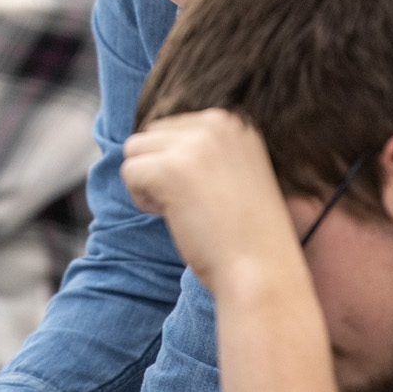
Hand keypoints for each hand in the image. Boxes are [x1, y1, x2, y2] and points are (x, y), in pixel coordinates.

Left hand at [118, 109, 301, 295]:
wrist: (262, 270)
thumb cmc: (246, 232)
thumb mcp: (235, 170)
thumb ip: (204, 147)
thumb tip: (151, 138)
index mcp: (234, 121)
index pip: (174, 126)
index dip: (177, 164)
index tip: (205, 192)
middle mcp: (217, 122)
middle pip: (151, 134)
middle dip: (158, 168)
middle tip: (191, 204)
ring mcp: (194, 144)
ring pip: (134, 149)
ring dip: (147, 182)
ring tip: (182, 209)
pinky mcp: (171, 168)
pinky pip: (129, 172)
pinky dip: (141, 199)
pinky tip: (173, 216)